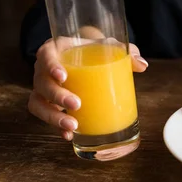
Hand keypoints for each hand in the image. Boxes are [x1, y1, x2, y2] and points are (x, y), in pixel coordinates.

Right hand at [29, 38, 147, 140]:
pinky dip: (54, 126)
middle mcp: (43, 69)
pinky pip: (44, 116)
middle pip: (41, 83)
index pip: (45, 55)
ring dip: (52, 117)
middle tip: (76, 104)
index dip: (50, 66)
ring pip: (38, 103)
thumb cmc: (95, 50)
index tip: (63, 76)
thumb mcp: (109, 47)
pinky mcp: (48, 104)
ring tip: (73, 125)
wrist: (87, 57)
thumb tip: (142, 65)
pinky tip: (69, 135)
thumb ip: (126, 53)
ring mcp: (43, 88)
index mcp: (55, 50)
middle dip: (56, 96)